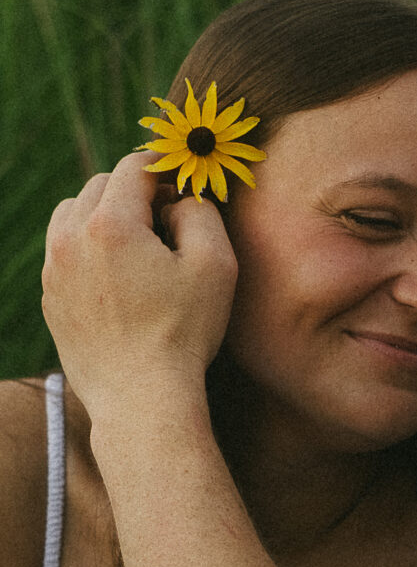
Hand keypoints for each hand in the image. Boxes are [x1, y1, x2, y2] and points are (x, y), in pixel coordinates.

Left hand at [42, 152, 236, 418]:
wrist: (141, 399)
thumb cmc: (183, 333)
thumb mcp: (215, 264)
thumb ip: (201, 212)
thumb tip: (179, 199)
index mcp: (110, 224)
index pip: (133, 167)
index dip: (163, 167)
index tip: (182, 182)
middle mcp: (71, 239)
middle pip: (99, 185)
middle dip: (134, 190)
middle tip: (167, 215)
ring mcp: (54, 270)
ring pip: (72, 213)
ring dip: (105, 214)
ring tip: (138, 242)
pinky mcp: (51, 298)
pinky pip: (64, 251)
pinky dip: (89, 247)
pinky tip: (120, 275)